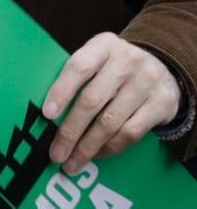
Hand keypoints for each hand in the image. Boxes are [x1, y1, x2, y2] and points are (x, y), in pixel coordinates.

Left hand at [44, 32, 182, 173]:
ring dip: (88, 146)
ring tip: (73, 162)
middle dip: (70, 131)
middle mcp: (127, 60)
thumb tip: (45, 113)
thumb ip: (75, 77)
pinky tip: (97, 154)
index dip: (61, 91)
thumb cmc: (114, 68)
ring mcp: (147, 81)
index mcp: (103, 46)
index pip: (79, 67)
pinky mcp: (162, 103)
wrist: (162, 69)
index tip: (47, 115)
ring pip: (111, 121)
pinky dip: (110, 147)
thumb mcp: (97, 59)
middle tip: (56, 153)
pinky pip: (131, 132)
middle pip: (92, 100)